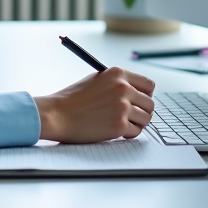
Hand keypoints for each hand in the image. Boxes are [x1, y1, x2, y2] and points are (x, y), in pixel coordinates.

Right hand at [33, 67, 155, 142]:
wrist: (56, 115)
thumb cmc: (72, 99)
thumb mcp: (96, 80)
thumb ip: (117, 83)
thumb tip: (137, 94)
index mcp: (118, 74)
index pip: (148, 85)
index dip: (145, 95)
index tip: (140, 102)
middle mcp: (123, 88)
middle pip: (150, 103)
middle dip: (142, 112)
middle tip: (131, 117)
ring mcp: (122, 107)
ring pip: (146, 119)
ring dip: (136, 124)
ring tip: (121, 124)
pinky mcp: (119, 125)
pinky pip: (135, 132)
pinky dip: (127, 134)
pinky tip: (114, 131)